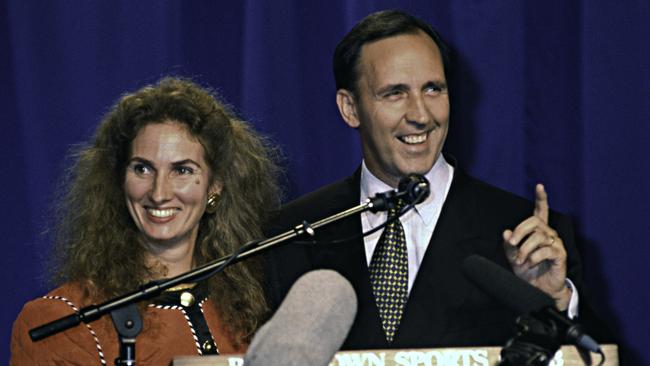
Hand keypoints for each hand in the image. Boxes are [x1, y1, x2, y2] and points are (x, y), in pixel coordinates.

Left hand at [503, 184, 570, 309]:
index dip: (541, 199)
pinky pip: (546, 250)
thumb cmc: (527, 270)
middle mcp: (549, 234)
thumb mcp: (512, 256)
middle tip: (512, 244)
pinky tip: (530, 264)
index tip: (539, 186)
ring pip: (539, 237)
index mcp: (538, 231)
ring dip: (525, 249)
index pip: (541, 211)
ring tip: (520, 261)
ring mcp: (556, 244)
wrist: (537, 289)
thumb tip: (506, 232)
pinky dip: (534, 257)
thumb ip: (509, 244)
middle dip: (520, 231)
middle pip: (535, 222)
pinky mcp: (560, 255)